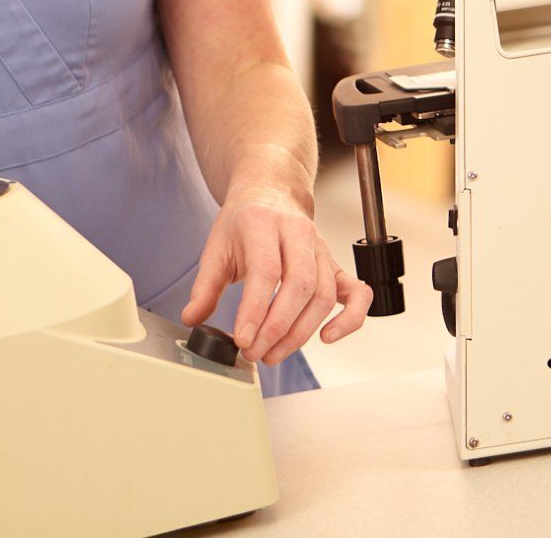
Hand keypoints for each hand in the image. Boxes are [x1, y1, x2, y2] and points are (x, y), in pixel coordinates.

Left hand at [179, 188, 371, 364]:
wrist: (270, 195)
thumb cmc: (243, 224)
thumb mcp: (216, 247)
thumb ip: (205, 286)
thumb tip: (192, 319)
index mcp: (262, 223)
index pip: (265, 271)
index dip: (255, 309)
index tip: (243, 339)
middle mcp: (297, 233)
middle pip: (299, 285)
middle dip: (277, 327)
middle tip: (256, 353)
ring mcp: (321, 249)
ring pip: (324, 295)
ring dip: (301, 333)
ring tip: (273, 354)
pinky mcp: (336, 264)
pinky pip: (358, 293)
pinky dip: (350, 319)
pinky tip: (327, 337)